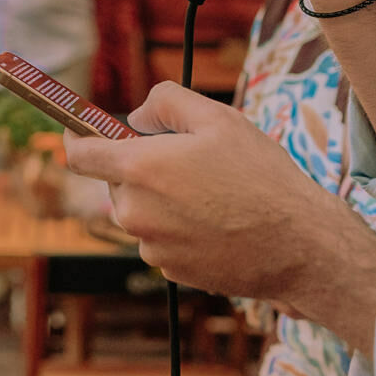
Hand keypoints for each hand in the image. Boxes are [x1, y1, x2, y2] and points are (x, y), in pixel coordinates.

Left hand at [63, 83, 375, 346]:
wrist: (301, 246)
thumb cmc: (261, 177)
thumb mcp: (217, 118)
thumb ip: (164, 102)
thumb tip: (135, 117)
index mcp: (138, 169)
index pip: (79, 154)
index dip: (75, 138)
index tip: (78, 131)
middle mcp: (135, 212)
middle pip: (116, 183)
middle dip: (140, 170)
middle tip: (188, 163)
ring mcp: (152, 247)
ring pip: (142, 213)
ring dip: (163, 202)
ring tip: (214, 197)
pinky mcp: (171, 272)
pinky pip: (162, 241)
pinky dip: (180, 230)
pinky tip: (219, 224)